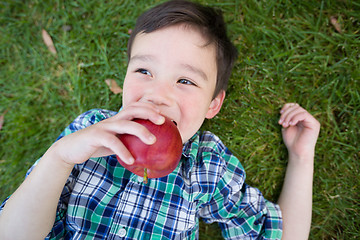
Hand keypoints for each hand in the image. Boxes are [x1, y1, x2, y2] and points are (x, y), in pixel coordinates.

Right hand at [50, 102, 164, 166]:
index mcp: (118, 119)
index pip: (135, 107)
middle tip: (162, 121)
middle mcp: (112, 120)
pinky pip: (112, 142)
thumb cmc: (97, 145)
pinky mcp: (95, 136)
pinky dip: (123, 151)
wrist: (71, 148)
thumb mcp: (115, 141)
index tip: (163, 114)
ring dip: (141, 131)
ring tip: (153, 141)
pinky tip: (131, 160)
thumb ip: (129, 141)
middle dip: (149, 112)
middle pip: (133, 110)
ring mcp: (104, 127)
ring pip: (125, 124)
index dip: (149, 107)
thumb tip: (149, 152)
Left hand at [278, 103, 319, 159]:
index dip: (287, 107)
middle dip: (286, 113)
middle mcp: (307, 118)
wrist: (297, 152)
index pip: (295, 106)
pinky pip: (304, 114)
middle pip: (296, 107)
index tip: (280, 114)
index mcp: (301, 118)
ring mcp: (311, 121)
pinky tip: (291, 124)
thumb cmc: (292, 141)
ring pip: (299, 110)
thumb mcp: (286, 127)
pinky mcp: (314, 123)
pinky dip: (295, 118)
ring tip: (284, 125)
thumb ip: (287, 117)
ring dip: (289, 116)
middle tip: (281, 123)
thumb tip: (285, 108)